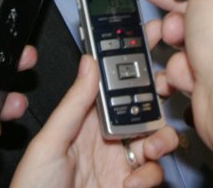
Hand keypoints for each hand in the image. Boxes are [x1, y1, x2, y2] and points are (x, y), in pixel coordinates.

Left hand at [11, 55, 177, 187]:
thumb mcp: (49, 143)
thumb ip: (73, 104)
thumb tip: (89, 63)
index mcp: (85, 121)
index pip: (113, 84)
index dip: (132, 61)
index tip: (150, 38)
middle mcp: (107, 139)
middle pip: (144, 108)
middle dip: (159, 99)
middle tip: (164, 94)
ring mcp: (120, 164)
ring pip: (157, 138)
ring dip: (161, 138)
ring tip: (151, 146)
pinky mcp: (130, 186)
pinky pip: (154, 173)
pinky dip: (149, 175)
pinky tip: (132, 180)